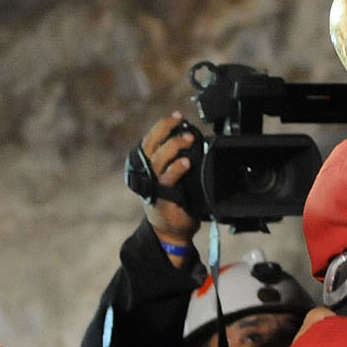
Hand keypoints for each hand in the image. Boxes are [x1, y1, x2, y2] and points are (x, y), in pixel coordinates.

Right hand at [139, 113, 201, 259]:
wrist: (172, 231)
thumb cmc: (176, 204)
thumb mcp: (177, 180)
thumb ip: (180, 163)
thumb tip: (197, 144)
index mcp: (151, 166)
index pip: (151, 140)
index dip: (162, 126)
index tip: (177, 116)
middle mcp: (149, 173)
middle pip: (151, 145)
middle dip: (165, 129)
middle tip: (181, 122)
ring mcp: (154, 185)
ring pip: (158, 159)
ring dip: (173, 146)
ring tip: (188, 138)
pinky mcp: (162, 198)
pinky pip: (167, 179)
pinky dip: (176, 169)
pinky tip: (186, 162)